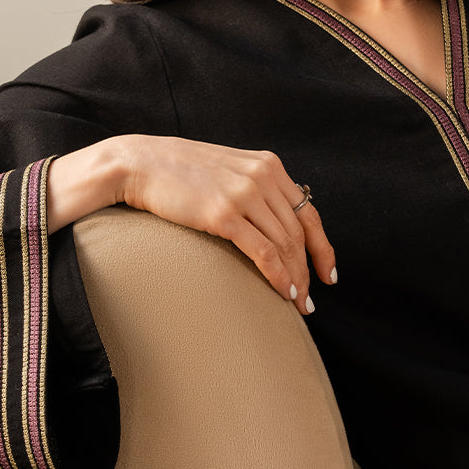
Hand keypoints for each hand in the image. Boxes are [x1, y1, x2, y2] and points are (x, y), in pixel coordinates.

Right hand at [46, 135, 335, 315]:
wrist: (139, 163)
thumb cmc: (178, 172)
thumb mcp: (227, 169)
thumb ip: (253, 187)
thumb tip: (271, 222)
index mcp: (268, 165)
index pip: (308, 212)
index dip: (323, 248)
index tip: (329, 274)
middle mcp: (262, 177)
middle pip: (298, 234)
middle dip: (308, 271)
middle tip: (309, 301)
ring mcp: (244, 194)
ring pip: (285, 246)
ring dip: (295, 280)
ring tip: (296, 304)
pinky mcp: (224, 214)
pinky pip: (264, 252)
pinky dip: (278, 277)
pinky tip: (282, 294)